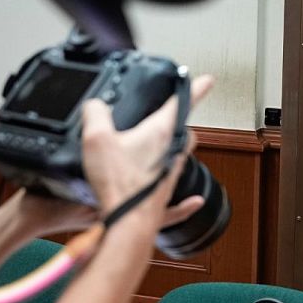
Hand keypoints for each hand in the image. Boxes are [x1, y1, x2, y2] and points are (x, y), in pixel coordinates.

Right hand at [81, 75, 213, 224]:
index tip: (207, 80)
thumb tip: (95, 105)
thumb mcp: (97, 139)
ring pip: (180, 157)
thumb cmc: (118, 184)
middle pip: (184, 131)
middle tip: (176, 115)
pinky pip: (180, 195)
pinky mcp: (164, 195)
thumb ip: (95, 114)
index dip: (196, 88)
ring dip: (175, 149)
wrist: (127, 222)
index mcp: (160, 133)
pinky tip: (194, 201)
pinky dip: (188, 199)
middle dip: (181, 121)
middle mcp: (172, 152)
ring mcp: (171, 174)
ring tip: (162, 144)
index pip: (182, 103)